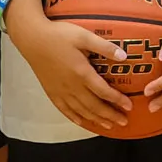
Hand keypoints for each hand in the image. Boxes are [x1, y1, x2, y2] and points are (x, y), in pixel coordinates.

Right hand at [9, 0, 135, 133]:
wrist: (32, 38)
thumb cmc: (58, 35)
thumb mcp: (84, 36)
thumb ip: (104, 47)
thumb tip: (123, 56)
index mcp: (82, 73)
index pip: (104, 91)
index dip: (118, 100)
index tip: (129, 106)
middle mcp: (72, 86)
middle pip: (94, 106)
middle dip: (110, 115)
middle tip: (124, 122)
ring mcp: (60, 91)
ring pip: (81, 111)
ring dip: (96, 119)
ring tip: (108, 125)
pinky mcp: (51, 92)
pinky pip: (65, 110)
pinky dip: (75, 118)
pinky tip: (82, 122)